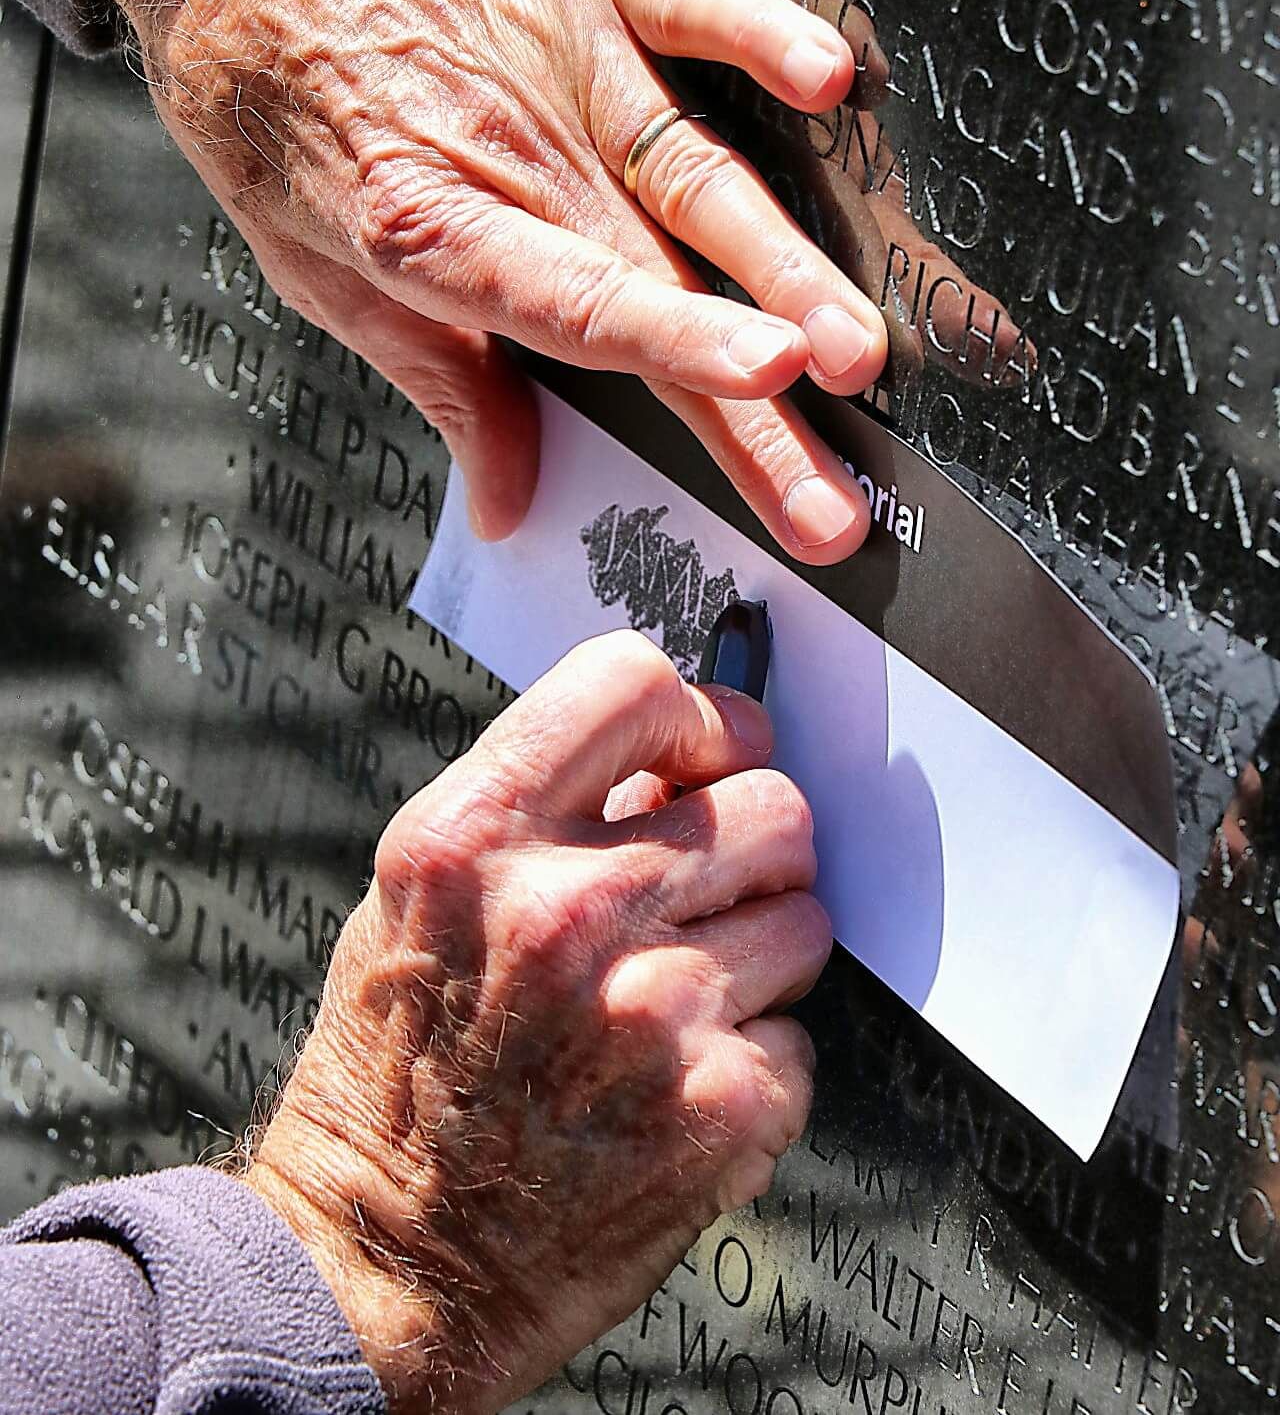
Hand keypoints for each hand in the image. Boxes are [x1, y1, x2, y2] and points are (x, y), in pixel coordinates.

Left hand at [93, 0, 890, 560]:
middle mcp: (517, 153)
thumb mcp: (321, 266)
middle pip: (663, 293)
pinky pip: (687, 1)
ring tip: (853, 345)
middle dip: (758, 407)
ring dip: (783, 264)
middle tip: (830, 490)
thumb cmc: (271, 94)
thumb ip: (440, 385)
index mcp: (438, 229)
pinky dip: (758, 35)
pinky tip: (826, 80)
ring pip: (697, 172)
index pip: (579, 312)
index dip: (677, 356)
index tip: (760, 398)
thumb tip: (506, 503)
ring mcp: (562, 58)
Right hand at [244, 632, 830, 1411]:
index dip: (700, 715)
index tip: (709, 754)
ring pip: (806, 916)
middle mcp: (567, 910)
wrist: (387, 1258)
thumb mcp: (419, 899)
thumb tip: (678, 761)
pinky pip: (801, 1035)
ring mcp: (653, 1010)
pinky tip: (675, 1088)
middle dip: (751, 847)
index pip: (639, 687)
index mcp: (474, 838)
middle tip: (703, 898)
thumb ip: (537, 806)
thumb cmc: (397, 1068)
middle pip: (770, 802)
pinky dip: (755, 1062)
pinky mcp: (719, 1105)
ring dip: (758, 955)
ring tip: (674, 1005)